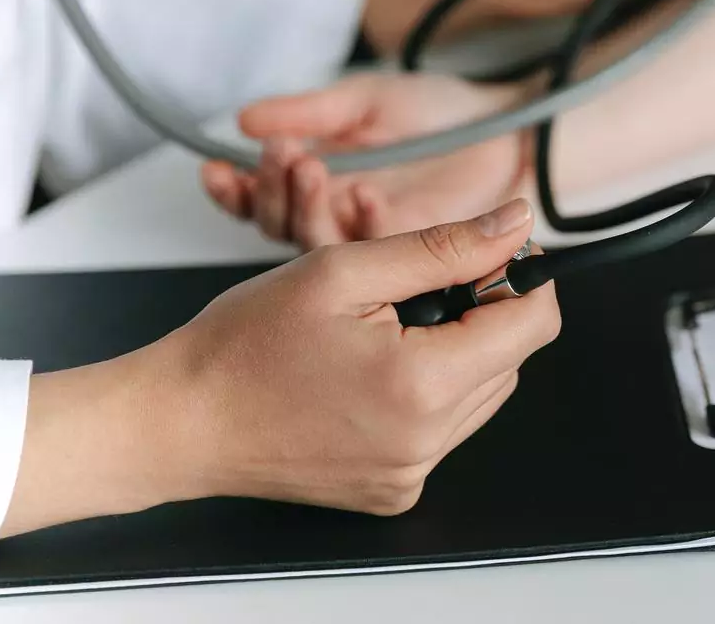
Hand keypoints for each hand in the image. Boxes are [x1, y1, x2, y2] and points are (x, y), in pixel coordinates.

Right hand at [0, 200, 558, 536]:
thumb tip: (516, 224)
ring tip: (383, 326)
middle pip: (510, 358)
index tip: (488, 250)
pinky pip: (443, 428)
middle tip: (411, 285)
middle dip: (479, 310)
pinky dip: (425, 390)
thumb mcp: (344, 270)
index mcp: (422, 386)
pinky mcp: (393, 490)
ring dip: (454, 349)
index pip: (534, 324)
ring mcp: (410, 474)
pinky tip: (370, 368)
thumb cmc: (244, 343)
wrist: (180, 420)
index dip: (521, 277)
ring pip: (481, 391)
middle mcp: (427, 443)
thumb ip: (443, 246)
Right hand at [201, 72, 530, 246]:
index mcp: (322, 187)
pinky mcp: (413, 262)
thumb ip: (310, 111)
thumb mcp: (366, 99)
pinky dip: (365, 223)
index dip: (236, 190)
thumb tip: (244, 120)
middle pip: (283, 229)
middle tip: (283, 155)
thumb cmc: (440, 111)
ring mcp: (375, 249)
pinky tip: (363, 193)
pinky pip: (378, 255)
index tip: (216, 168)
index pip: (262, 201)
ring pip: (321, 247)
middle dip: (272, 192)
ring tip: (311, 166)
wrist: (508, 125)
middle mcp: (342, 224)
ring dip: (309, 207)